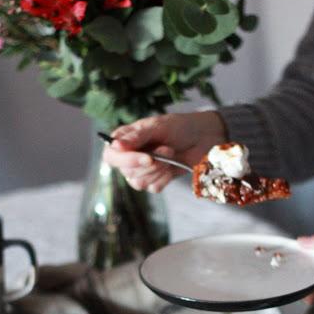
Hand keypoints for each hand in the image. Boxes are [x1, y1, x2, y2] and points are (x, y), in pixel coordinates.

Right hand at [104, 111, 226, 191]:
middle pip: (127, 172)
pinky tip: (172, 167)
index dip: (126, 160)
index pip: (111, 156)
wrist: (201, 137)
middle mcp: (129, 158)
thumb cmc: (177, 127)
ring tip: (170, 154)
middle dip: (150, 164)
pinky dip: (165, 178)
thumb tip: (115, 145)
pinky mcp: (155, 181)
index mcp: (124, 141)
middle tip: (166, 149)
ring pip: (139, 183)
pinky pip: (154, 187)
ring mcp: (141, 172)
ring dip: (159, 170)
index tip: (147, 158)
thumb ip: (136, 136)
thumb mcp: (156, 126)